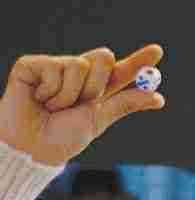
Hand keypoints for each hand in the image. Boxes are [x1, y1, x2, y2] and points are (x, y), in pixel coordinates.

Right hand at [0, 45, 165, 166]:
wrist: (30, 148)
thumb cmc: (60, 138)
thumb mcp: (98, 120)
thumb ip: (126, 103)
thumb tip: (159, 98)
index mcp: (95, 88)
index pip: (120, 70)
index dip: (139, 60)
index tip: (157, 51)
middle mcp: (76, 74)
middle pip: (104, 57)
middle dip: (96, 84)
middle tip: (80, 103)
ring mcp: (54, 66)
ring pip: (79, 65)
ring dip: (69, 94)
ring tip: (52, 107)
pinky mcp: (32, 65)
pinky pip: (54, 68)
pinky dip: (50, 90)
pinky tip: (38, 99)